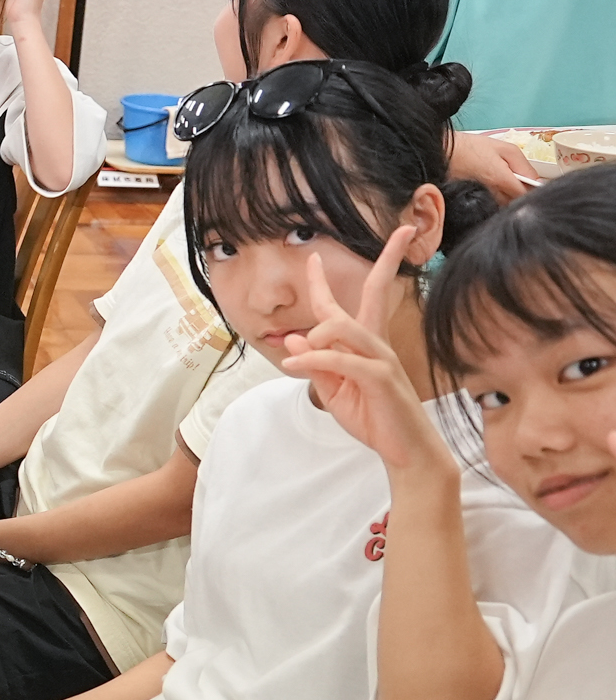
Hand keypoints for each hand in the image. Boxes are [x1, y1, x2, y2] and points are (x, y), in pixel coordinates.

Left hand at [279, 230, 450, 473]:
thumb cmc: (372, 417)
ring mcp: (383, 359)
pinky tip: (294, 364)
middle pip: (373, 294)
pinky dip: (314, 359)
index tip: (313, 257)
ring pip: (347, 327)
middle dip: (381, 262)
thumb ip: (314, 363)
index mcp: (365, 344)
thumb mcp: (333, 390)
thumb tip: (293, 337)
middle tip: (337, 248)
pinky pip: (343, 360)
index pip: (349, 304)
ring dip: (316, 335)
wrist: (404, 451)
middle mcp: (377, 344)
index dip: (327, 281)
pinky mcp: (382, 378)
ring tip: (296, 352)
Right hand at [449, 129, 537, 202]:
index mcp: (502, 180)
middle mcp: (492, 195)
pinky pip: (490, 209)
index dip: (534, 192)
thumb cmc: (470, 147)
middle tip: (519, 185)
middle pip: (515, 205)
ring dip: (508, 201)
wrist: (437, 153)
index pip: (527, 196)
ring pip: (503, 208)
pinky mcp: (470, 205)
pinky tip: (492, 194)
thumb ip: (524, 165)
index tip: (533, 185)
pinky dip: (495, 204)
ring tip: (504, 188)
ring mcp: (480, 202)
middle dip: (521, 197)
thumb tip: (537, 181)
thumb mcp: (503, 148)